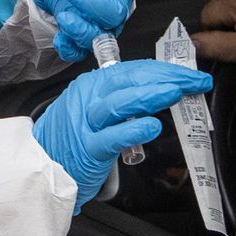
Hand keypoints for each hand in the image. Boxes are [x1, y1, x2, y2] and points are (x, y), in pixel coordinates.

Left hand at [30, 0, 141, 60]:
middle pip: (114, 12)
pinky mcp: (82, 30)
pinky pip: (81, 49)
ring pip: (101, 34)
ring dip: (81, 28)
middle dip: (88, 1)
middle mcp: (118, 0)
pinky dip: (70, 47)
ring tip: (62, 14)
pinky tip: (59, 37)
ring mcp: (101, 19)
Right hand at [32, 60, 212, 212]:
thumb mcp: (93, 109)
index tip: (189, 75)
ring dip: (151, 95)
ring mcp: (86, 124)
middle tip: (194, 81)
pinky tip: (152, 125)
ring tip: (177, 92)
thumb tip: (162, 91)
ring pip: (119, 103)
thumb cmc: (70, 139)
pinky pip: (112, 137)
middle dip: (166, 78)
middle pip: (129, 80)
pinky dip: (133, 130)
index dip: (164, 70)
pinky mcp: (87, 150)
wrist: (40, 166)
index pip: (133, 70)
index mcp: (92, 86)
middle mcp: (88, 99)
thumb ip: (123, 100)